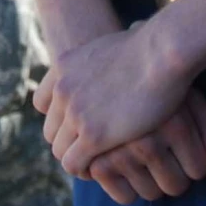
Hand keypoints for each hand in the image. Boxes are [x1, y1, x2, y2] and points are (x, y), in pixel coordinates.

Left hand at [35, 21, 192, 176]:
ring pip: (59, 150)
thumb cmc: (155, 45)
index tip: (79, 125)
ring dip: (76, 159)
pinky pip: (73, 164)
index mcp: (64, 66)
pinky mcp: (93, 135)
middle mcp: (63, 89)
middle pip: (50, 129)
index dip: (59, 117)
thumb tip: (133, 35)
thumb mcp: (118, 40)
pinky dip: (84, 170)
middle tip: (91, 150)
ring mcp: (75, 112)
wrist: (164, 52)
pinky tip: (101, 170)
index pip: (41, 103)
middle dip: (68, 141)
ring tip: (97, 163)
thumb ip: (110, 54)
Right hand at [80, 89, 205, 203]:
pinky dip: (126, 188)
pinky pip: (125, 197)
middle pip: (176, 187)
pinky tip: (125, 166)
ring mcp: (118, 151)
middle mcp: (145, 138)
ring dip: (152, 183)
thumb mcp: (189, 99)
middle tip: (166, 159)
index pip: (199, 170)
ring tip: (145, 160)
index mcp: (173, 121)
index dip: (196, 164)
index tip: (188, 150)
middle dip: (175, 176)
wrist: (108, 69)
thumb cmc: (156, 85)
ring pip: (151, 194)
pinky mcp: (96, 160)